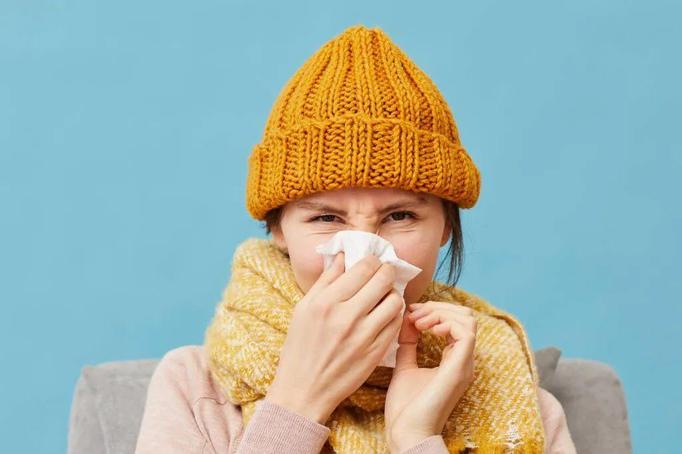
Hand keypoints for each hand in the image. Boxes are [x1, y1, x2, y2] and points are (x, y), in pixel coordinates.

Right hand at [266, 252, 404, 424]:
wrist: (304, 389)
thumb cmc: (300, 347)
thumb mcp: (303, 309)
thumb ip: (325, 280)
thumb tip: (342, 255)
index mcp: (326, 302)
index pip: (363, 267)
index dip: (373, 260)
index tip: (373, 262)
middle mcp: (346, 316)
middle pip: (383, 279)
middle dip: (387, 271)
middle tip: (384, 273)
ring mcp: (364, 336)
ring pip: (395, 300)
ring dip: (392, 293)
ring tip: (384, 295)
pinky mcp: (375, 352)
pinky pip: (396, 324)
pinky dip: (394, 314)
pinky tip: (385, 313)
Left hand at [384, 301, 476, 452]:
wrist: (406, 432)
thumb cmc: (406, 407)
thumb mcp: (405, 367)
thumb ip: (409, 345)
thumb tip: (406, 322)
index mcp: (453, 360)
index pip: (456, 321)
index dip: (434, 310)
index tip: (410, 314)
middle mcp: (463, 360)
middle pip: (465, 315)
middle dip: (437, 307)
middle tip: (413, 314)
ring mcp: (464, 364)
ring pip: (468, 319)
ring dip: (440, 313)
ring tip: (418, 322)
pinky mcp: (459, 368)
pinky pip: (466, 332)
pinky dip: (446, 322)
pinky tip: (427, 329)